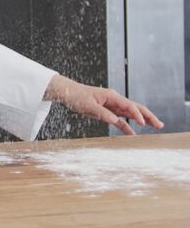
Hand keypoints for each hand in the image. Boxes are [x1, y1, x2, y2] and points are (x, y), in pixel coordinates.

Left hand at [44, 75, 163, 134]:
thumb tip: (115, 121)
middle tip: (159, 125)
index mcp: (112, 96)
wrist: (67, 93)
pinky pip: (120, 119)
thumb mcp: (88, 106)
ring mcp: (112, 105)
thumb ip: (102, 113)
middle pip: (135, 108)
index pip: (129, 105)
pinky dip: (127, 126)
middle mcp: (114, 99)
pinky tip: (133, 134)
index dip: (137, 115)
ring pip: (130, 113)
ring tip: (154, 127)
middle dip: (148, 116)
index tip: (144, 123)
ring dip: (142, 120)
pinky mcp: (107, 111)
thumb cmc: (76, 97)